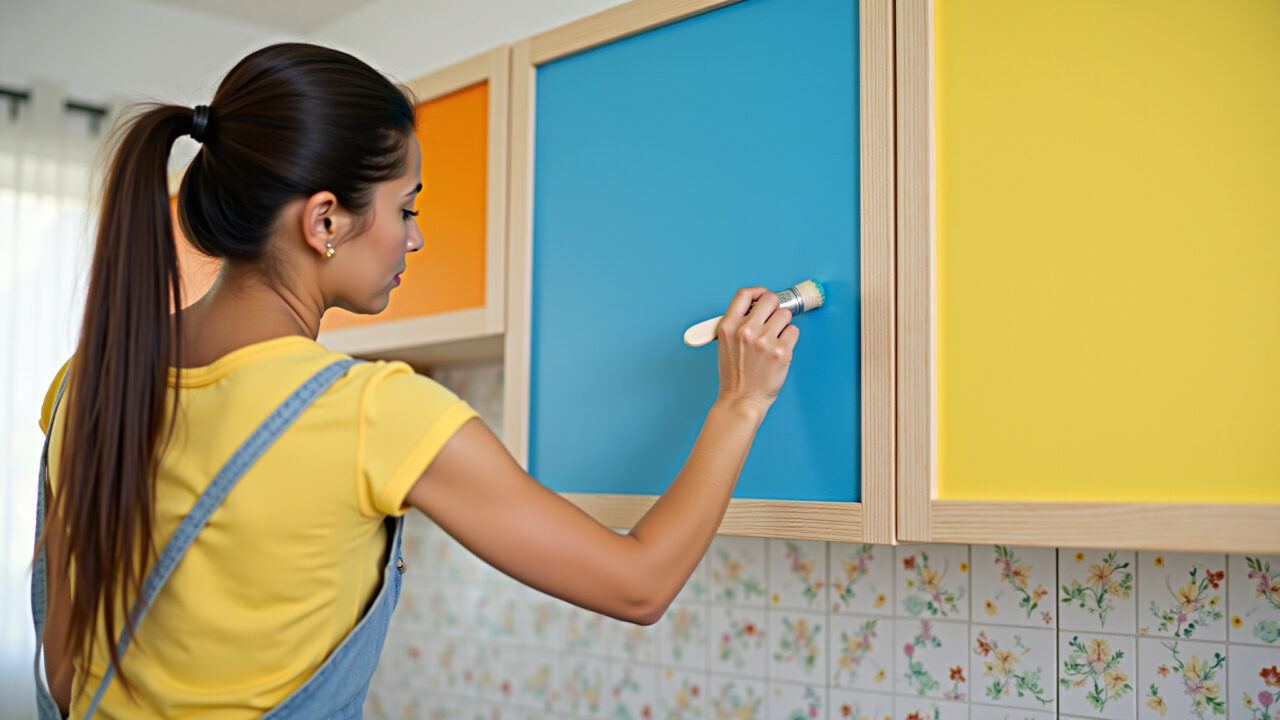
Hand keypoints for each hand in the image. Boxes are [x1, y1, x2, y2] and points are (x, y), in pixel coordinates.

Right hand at [714, 286, 799, 413]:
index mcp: (728, 326)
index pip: (744, 294)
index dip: (757, 292)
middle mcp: (746, 330)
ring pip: (785, 314)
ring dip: (783, 324)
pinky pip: (794, 331)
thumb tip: (757, 308)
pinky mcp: (781, 351)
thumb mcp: (725, 344)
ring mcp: (765, 340)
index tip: (762, 296)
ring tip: (775, 338)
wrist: (741, 399)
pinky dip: (790, 338)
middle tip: (773, 319)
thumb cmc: (734, 375)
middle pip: (770, 299)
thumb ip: (737, 324)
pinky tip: (780, 349)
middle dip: (774, 307)